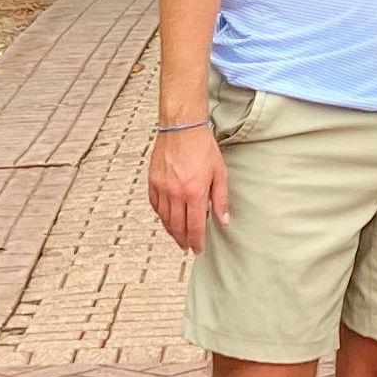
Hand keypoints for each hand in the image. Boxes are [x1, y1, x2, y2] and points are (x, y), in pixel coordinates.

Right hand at [147, 124, 228, 250]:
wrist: (182, 127)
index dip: (196, 241)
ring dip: (171, 230)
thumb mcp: (219, 173)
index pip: (195, 226)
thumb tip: (224, 220)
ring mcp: (162, 187)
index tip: (197, 249)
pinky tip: (165, 218)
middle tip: (187, 247)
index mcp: (194, 192)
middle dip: (183, 240)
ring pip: (164, 218)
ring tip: (177, 236)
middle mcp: (176, 193)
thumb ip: (220, 199)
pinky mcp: (152, 181)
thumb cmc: (202, 147)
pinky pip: (155, 205)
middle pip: (177, 226)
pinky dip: (160, 215)